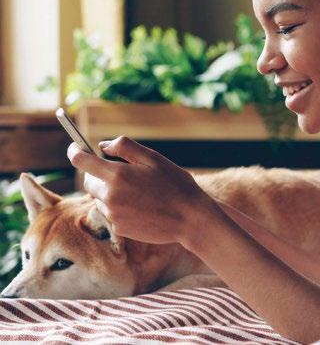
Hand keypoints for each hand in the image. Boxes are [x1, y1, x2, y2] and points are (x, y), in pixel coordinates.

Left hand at [67, 136, 214, 244]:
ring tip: (137, 191)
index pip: (80, 160)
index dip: (75, 150)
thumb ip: (125, 147)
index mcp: (117, 175)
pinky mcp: (119, 228)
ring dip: (109, 191)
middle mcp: (110, 196)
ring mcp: (113, 214)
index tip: (76, 146)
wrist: (189, 218)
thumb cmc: (174, 184)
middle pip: (88, 180)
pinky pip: (110, 212)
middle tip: (122, 171)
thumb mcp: (153, 158)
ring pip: (99, 197)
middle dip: (98, 173)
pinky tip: (139, 205)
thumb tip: (103, 145)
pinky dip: (118, 206)